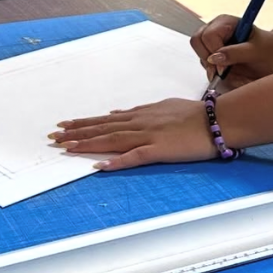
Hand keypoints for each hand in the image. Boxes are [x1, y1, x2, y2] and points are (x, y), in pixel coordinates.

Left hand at [49, 98, 216, 169]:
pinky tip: (100, 166)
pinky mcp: (160, 149)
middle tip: (54, 135)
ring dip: (87, 144)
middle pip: (102, 128)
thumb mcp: (163, 107)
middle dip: (76, 132)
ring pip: (111, 140)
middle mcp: (140, 122)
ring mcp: (149, 135)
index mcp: (141, 114)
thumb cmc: (195, 114)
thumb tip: (119, 113)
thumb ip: (140, 112)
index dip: (84, 123)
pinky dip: (116, 161)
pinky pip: (134, 157)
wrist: (218, 119)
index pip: (105, 120)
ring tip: (66, 147)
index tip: (65, 125)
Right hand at [190, 16, 272, 88]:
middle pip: (197, 41)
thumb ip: (235, 53)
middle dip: (208, 60)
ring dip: (212, 68)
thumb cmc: (270, 49)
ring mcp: (213, 42)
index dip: (215, 52)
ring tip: (232, 73)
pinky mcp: (213, 54)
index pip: (208, 35)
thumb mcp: (256, 51)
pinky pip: (205, 64)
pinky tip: (230, 73)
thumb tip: (214, 59)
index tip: (225, 68)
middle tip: (223, 71)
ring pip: (199, 55)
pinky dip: (214, 72)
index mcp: (226, 22)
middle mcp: (216, 29)